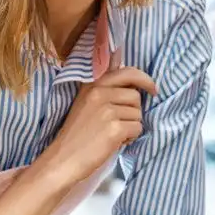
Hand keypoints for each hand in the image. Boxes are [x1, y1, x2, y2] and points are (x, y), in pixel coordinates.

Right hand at [49, 67, 156, 184]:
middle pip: (136, 95)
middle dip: (134, 109)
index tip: (151, 88)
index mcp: (92, 85)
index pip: (127, 72)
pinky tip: (115, 142)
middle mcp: (99, 93)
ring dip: (131, 125)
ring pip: (138, 113)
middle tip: (125, 120)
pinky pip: (137, 128)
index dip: (143, 79)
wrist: (63, 159)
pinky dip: (130, 138)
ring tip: (113, 133)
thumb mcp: (86, 101)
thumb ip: (104, 84)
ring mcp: (107, 110)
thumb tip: (119, 55)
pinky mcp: (115, 128)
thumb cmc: (77, 133)